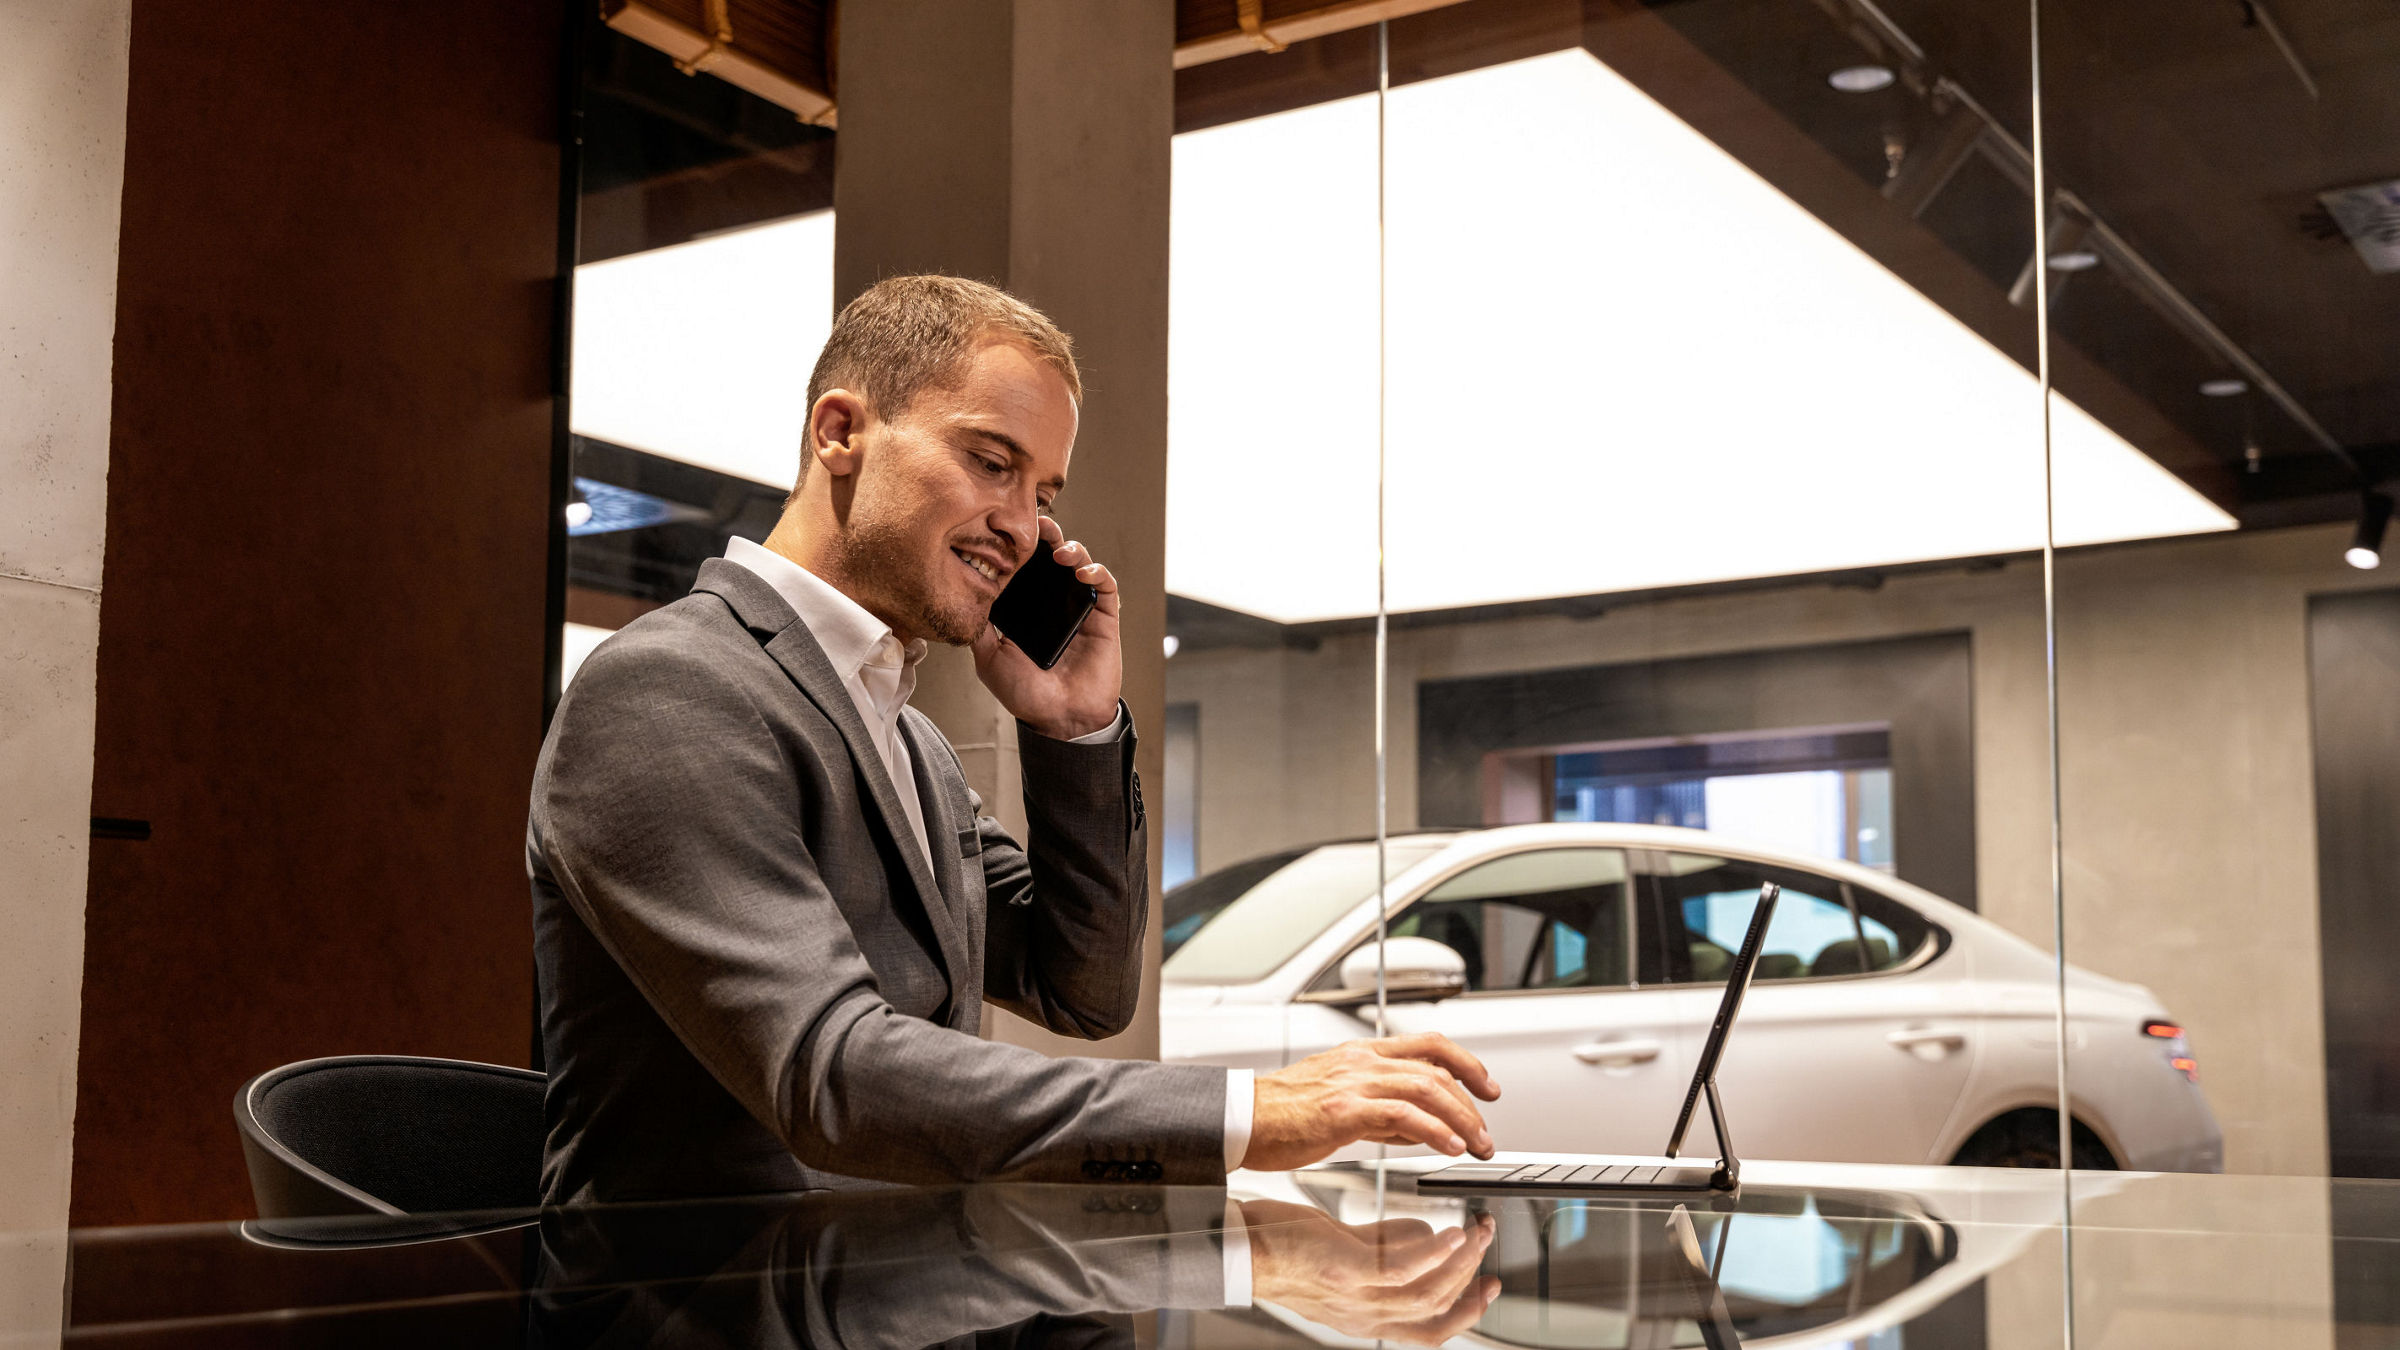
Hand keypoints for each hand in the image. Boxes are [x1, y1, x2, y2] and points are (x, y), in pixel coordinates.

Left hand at [971, 517, 1121, 740]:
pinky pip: (1105, 586)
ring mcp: (1078, 608)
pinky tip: (1083, 573)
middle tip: (1038, 523)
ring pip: (1079, 564)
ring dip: (1072, 549)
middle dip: (1047, 536)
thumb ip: (979, 628)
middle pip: (1052, 558)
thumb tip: (961, 597)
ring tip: (1060, 551)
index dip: (1018, 548)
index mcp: (1027, 610)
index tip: (1007, 530)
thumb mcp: (989, 658)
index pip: (1024, 569)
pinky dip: (1096, 572)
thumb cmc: (1026, 694)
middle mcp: (1052, 604)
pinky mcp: (1103, 617)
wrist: (1060, 718)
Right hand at [1242, 1033, 1501, 1170]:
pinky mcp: (1342, 1110)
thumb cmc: (1280, 1116)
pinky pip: (1401, 1114)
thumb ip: (1382, 1113)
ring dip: (1461, 1119)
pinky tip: (1449, 1146)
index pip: (1428, 1046)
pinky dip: (1434, 1129)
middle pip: (1436, 1070)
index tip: (1487, 1087)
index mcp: (1361, 1055)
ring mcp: (1352, 1083)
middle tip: (1486, 1135)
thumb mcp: (1340, 1104)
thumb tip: (1421, 1128)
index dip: (1466, 1063)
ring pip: (1426, 1088)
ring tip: (1477, 1145)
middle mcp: (1361, 1062)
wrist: (1239, 1119)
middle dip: (1471, 1104)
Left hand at [1242, 1200, 1499, 1344]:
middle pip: (1436, 1309)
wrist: (1241, 1245)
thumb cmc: (1286, 1246)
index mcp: (1366, 1317)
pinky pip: (1404, 1268)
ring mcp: (1357, 1297)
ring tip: (1477, 1232)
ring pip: (1428, 1290)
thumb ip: (1387, 1247)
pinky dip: (1434, 1252)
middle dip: (1471, 1276)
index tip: (1490, 1286)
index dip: (1467, 1312)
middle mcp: (1365, 1315)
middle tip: (1488, 1242)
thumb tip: (1427, 1234)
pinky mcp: (1347, 1271)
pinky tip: (1450, 1231)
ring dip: (1461, 1261)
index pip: (1430, 1330)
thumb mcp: (1347, 1254)